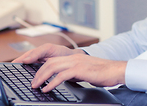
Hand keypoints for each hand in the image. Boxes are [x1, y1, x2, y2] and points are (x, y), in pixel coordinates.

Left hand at [12, 43, 126, 91]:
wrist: (115, 70)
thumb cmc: (102, 73)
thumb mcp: (84, 72)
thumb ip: (73, 73)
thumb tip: (62, 79)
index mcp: (73, 58)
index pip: (52, 60)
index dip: (40, 66)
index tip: (33, 74)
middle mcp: (73, 58)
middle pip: (49, 62)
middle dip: (37, 72)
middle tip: (31, 82)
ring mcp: (75, 62)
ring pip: (52, 67)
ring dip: (41, 77)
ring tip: (35, 85)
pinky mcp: (79, 69)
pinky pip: (61, 76)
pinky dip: (51, 83)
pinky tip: (47, 89)